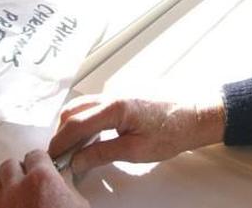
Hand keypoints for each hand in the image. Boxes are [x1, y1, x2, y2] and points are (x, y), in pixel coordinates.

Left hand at [0, 150, 87, 207]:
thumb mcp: (78, 204)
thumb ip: (66, 188)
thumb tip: (63, 182)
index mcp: (41, 179)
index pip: (35, 155)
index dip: (40, 161)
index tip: (43, 166)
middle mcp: (17, 189)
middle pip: (9, 165)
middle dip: (18, 171)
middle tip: (27, 180)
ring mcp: (1, 207)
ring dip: (1, 187)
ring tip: (10, 195)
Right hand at [47, 92, 224, 173]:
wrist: (199, 113)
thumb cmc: (174, 130)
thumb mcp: (136, 150)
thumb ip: (101, 153)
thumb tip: (77, 161)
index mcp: (115, 106)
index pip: (75, 124)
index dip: (60, 143)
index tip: (52, 157)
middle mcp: (113, 93)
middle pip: (74, 110)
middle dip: (63, 133)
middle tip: (62, 155)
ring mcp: (119, 90)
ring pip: (85, 105)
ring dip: (75, 125)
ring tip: (77, 148)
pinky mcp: (126, 93)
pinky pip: (98, 104)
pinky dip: (88, 119)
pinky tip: (94, 136)